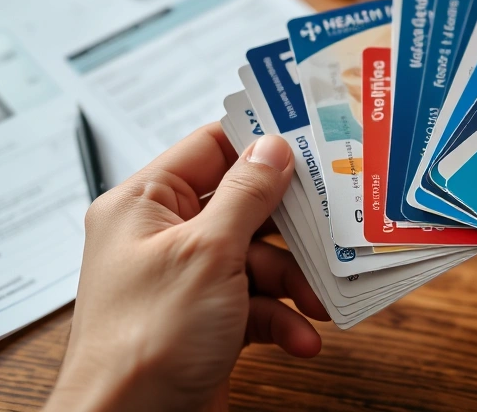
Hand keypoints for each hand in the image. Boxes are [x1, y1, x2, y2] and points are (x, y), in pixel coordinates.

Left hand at [45, 124, 328, 411]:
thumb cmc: (145, 339)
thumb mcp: (208, 252)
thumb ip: (246, 195)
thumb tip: (273, 147)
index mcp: (145, 204)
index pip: (209, 147)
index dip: (259, 141)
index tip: (309, 137)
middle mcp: (163, 236)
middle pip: (243, 206)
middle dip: (290, 225)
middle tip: (331, 219)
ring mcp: (186, 280)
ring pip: (257, 258)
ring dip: (292, 281)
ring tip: (316, 299)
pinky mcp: (206, 319)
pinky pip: (255, 303)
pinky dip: (281, 319)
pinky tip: (301, 337)